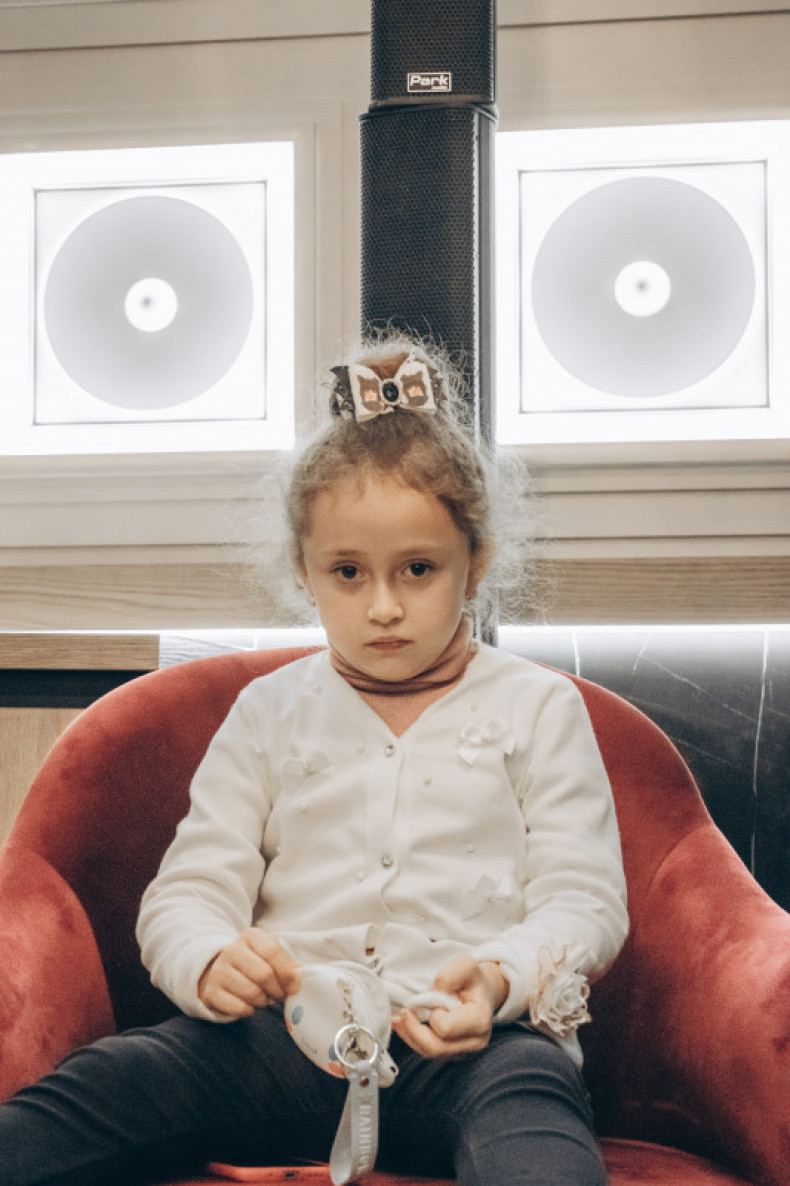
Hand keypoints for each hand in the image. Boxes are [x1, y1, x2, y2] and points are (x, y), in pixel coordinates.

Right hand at [198, 928, 300, 1018]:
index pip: (273, 951)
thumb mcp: (268, 955)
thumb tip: (300, 973)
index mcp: (250, 936)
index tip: (294, 986)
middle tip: (281, 996)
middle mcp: (232, 949)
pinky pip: (237, 1007)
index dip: (287, 972)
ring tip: (266, 999)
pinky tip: (250, 1005)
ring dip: (264, 1001)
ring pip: (251, 992)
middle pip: (263, 974)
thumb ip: (286, 963)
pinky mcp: (211, 991)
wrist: (219, 970)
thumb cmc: (252, 963)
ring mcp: (219, 970)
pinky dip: (249, 1010)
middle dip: (278, 990)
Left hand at [392, 957, 507, 1057]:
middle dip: (413, 1029)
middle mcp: (473, 1042)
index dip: (434, 1014)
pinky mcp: (451, 1053)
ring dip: (409, 1034)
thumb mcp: (465, 965)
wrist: (481, 991)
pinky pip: (426, 1051)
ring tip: (397, 1018)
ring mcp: (462, 1051)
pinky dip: (412, 1038)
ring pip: (428, 1052)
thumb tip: (428, 996)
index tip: (435, 999)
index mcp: (479, 1022)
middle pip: (434, 1047)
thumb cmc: (473, 979)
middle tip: (404, 1011)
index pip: (445, 1028)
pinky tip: (403, 1024)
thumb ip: (448, 976)